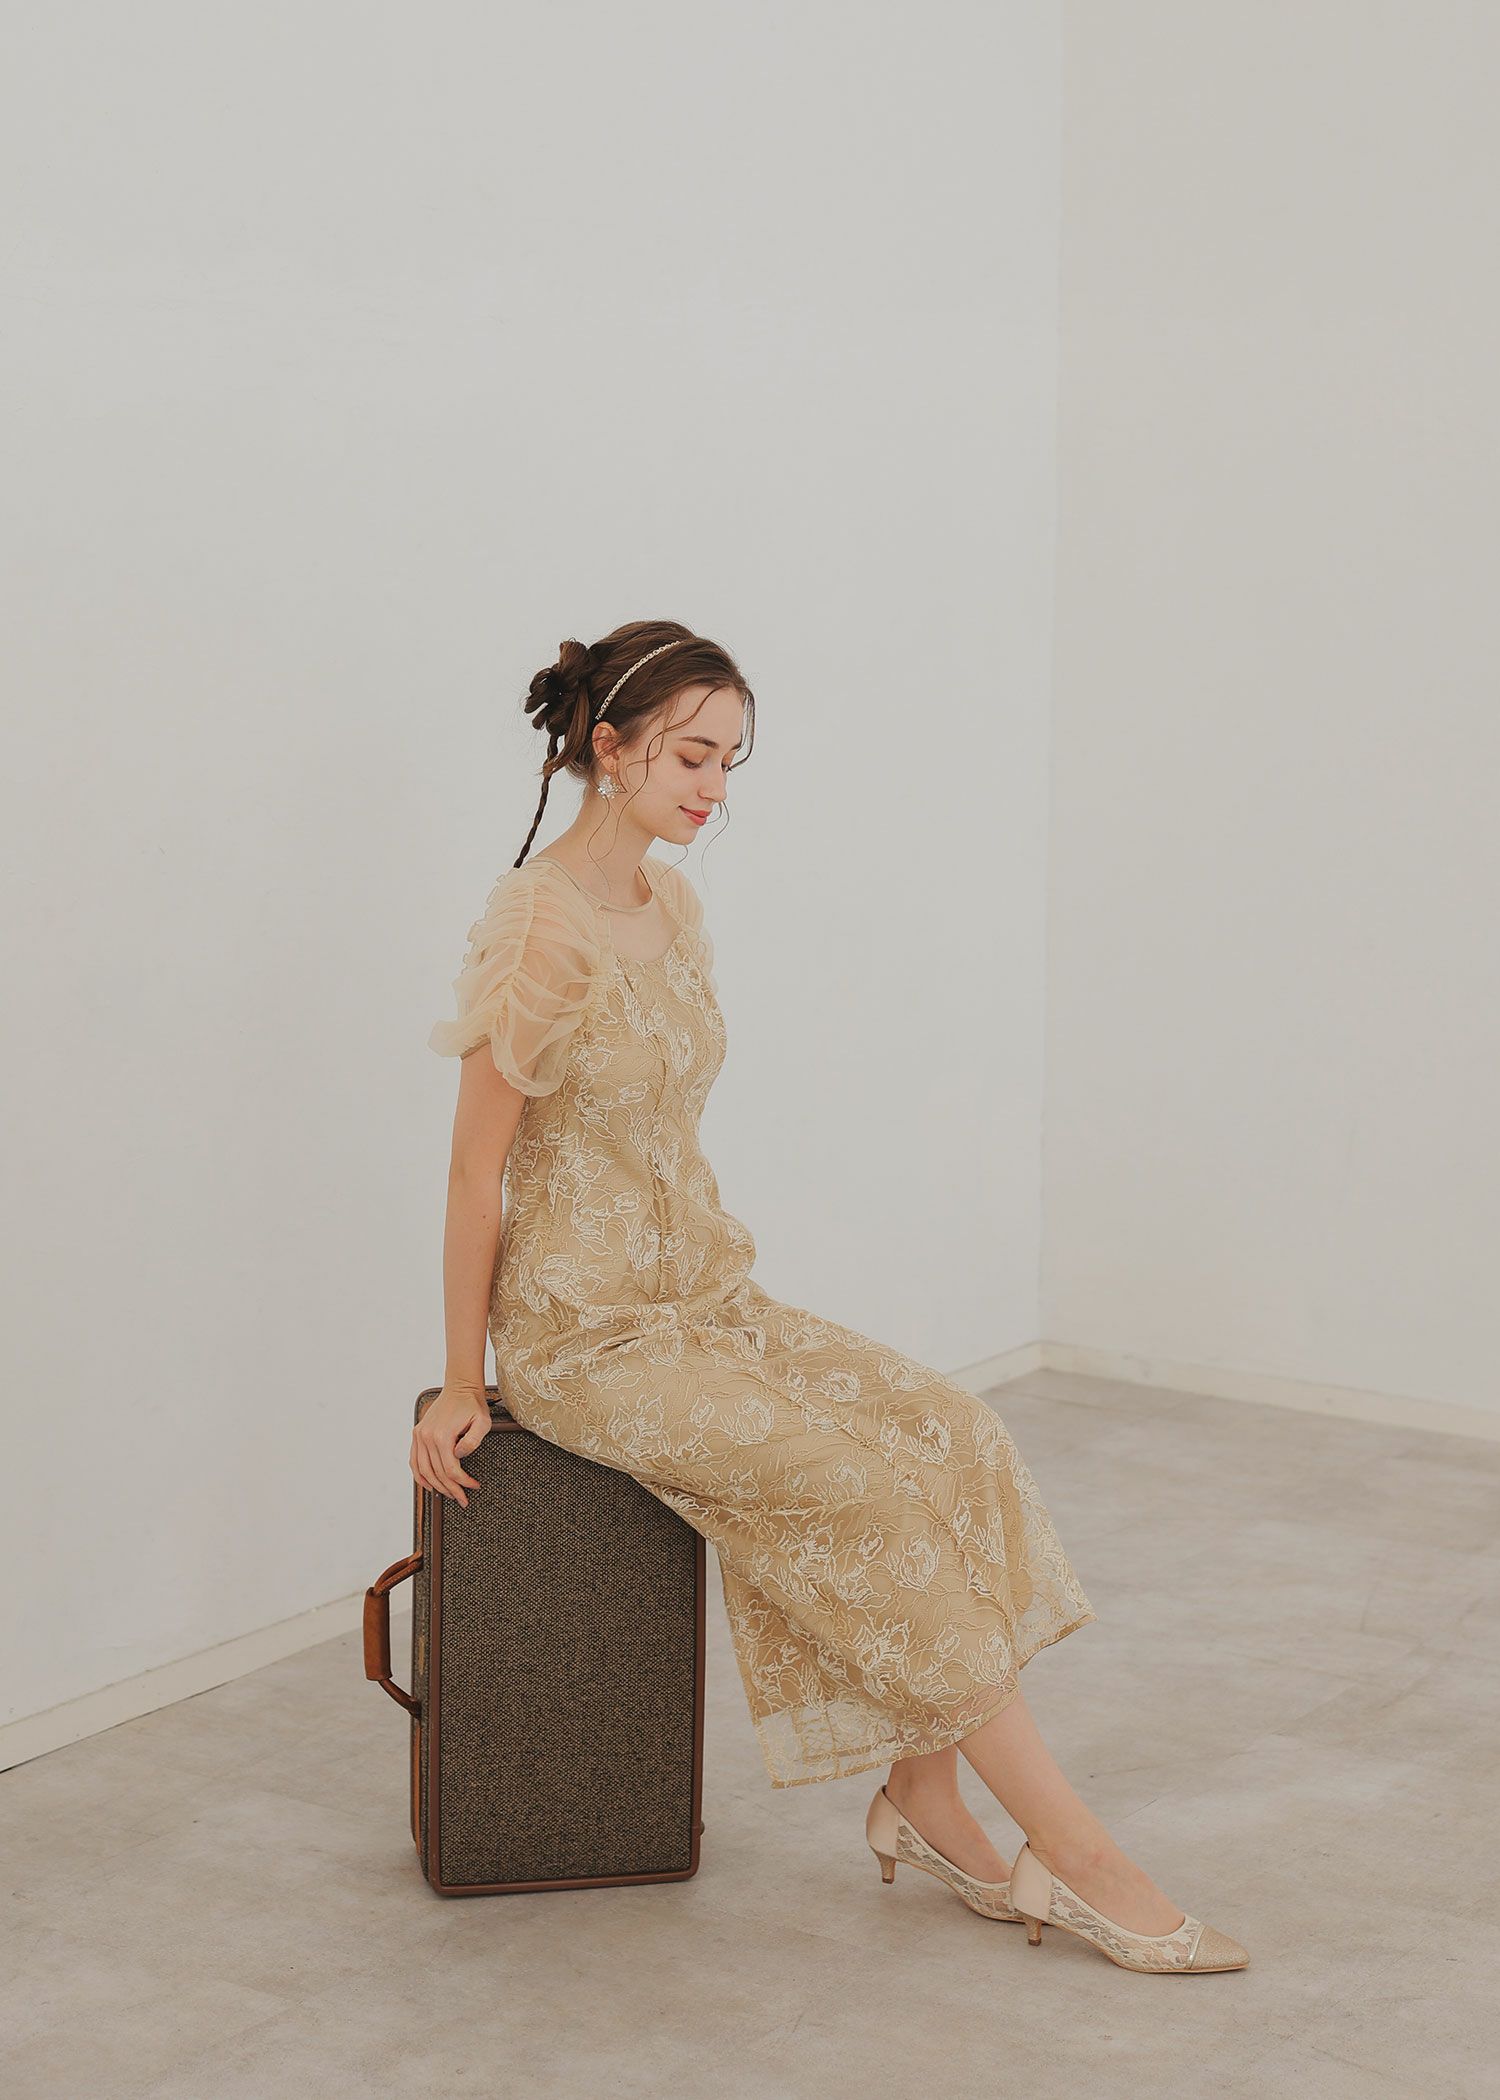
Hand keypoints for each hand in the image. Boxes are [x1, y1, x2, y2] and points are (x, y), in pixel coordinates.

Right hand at [410, 1381, 490, 1506]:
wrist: (460, 1387)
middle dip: (451, 1489)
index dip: (463, 1482)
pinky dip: (419, 1475)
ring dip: (436, 1486)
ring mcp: (420, 1435)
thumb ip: (473, 1441)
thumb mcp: (482, 1422)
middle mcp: (427, 1437)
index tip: (474, 1487)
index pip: (451, 1469)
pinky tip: (429, 1485)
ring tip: (449, 1494)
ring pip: (423, 1470)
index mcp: (442, 1435)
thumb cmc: (473, 1405)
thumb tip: (458, 1456)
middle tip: (463, 1499)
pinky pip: (414, 1460)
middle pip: (437, 1473)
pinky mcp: (418, 1433)